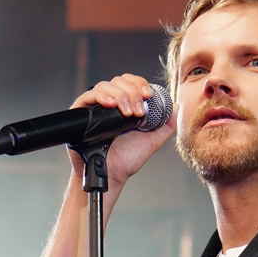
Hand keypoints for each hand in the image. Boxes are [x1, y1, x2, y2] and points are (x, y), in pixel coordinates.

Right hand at [67, 74, 176, 189]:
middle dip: (131, 92)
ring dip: (119, 96)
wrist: (112, 175)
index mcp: (124, 106)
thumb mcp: (152, 140)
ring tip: (127, 113)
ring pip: (104, 86)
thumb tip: (177, 107)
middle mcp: (109, 105)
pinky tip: (110, 105)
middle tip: (138, 111)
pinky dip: (100, 96)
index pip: (129, 82)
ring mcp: (94, 108)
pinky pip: (87, 96)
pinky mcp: (80, 114)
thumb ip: (165, 125)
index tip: (148, 95)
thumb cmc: (127, 160)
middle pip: (118, 81)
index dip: (139, 83)